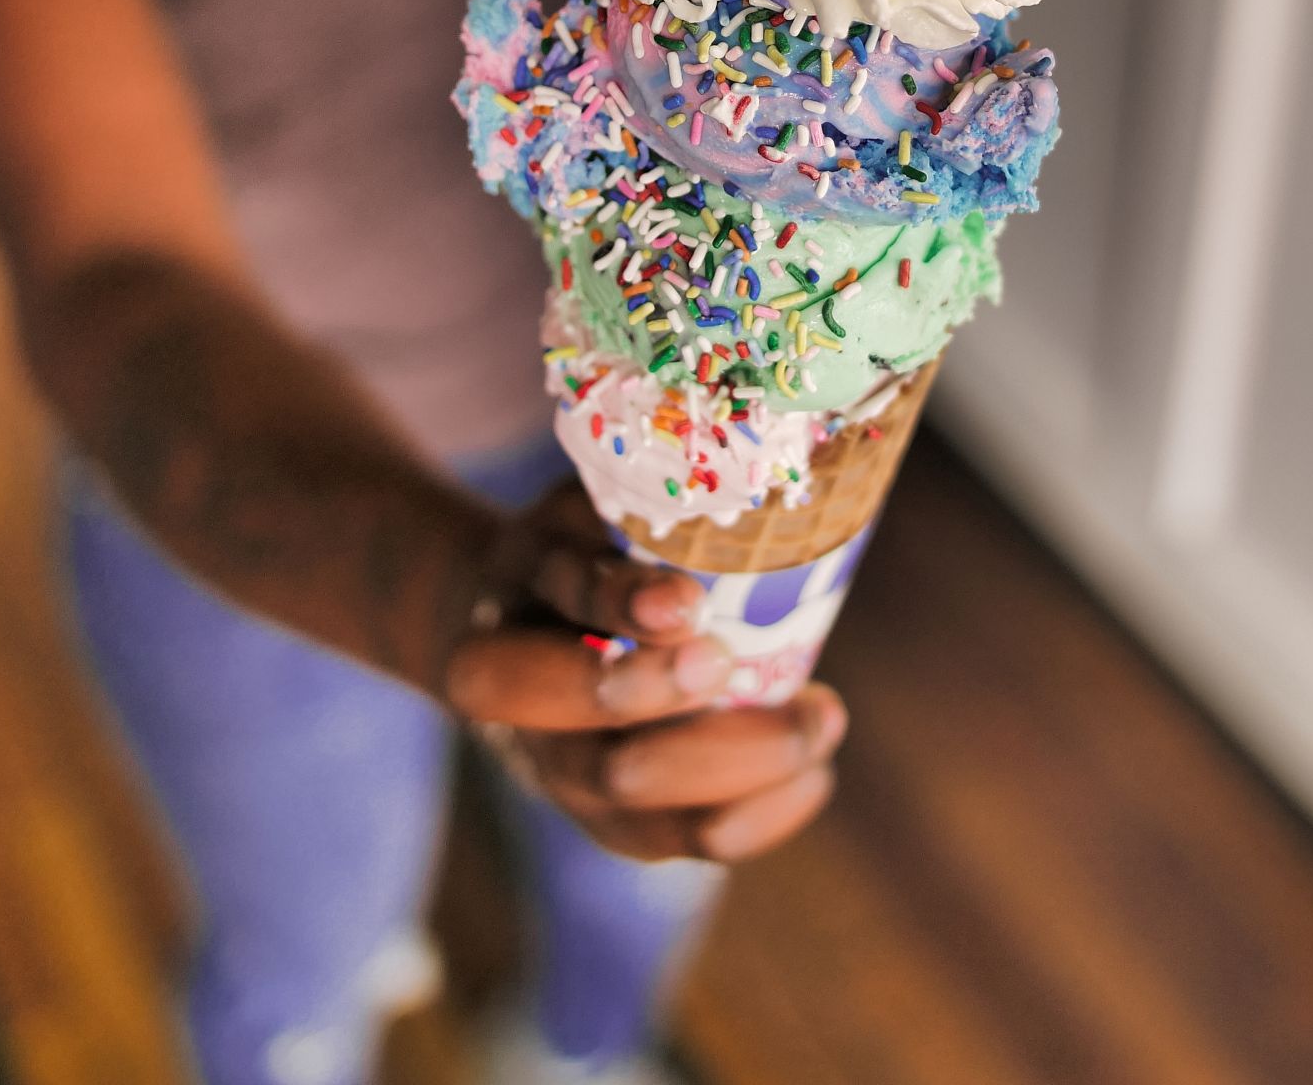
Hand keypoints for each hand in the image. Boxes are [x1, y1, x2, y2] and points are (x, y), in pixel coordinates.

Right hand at [439, 482, 846, 861]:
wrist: (505, 622)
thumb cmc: (565, 551)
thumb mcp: (573, 515)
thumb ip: (629, 509)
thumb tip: (739, 471)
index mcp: (492, 646)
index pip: (532, 663)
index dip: (612, 632)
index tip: (687, 602)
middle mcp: (524, 736)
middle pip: (592, 764)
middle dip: (683, 725)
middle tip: (749, 667)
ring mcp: (569, 786)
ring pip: (645, 814)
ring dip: (742, 769)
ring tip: (820, 718)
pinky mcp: (615, 817)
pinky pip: (682, 842)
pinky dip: (758, 817)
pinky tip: (816, 776)